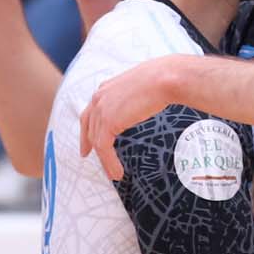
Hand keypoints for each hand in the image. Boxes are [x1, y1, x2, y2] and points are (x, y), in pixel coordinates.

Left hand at [78, 57, 182, 174]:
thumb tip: (141, 105)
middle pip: (89, 127)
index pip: (90, 112)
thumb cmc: (162, 80)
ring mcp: (101, 109)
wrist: (166, 79)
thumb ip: (132, 98)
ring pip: (97, 140)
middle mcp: (99, 97)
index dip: (86, 129)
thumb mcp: (141, 88)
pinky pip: (103, 147)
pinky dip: (109, 162)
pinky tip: (117, 173)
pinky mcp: (107, 121)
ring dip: (104, 160)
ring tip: (113, 174)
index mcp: (106, 88)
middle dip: (89, 144)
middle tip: (88, 157)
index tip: (87, 144)